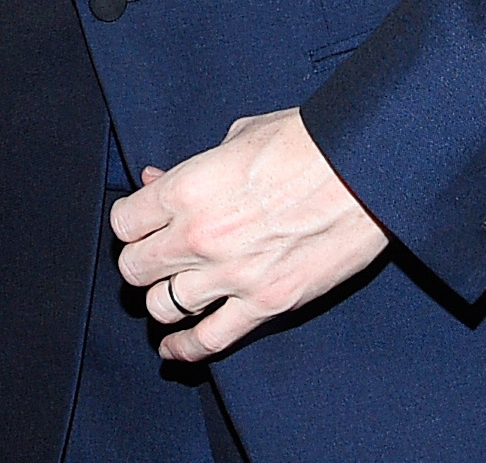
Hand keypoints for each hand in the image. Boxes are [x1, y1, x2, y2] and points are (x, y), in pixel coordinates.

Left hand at [110, 107, 388, 362]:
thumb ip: (188, 168)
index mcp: (185, 190)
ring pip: (162, 307)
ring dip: (162, 300)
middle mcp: (199, 237)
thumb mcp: (235, 138)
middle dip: (139, 263)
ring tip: (170, 292)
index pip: (123, 224)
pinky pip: (209, 340)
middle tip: (154, 259)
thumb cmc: (303, 143)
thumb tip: (155, 179)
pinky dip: (185, 349)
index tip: (140, 226)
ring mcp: (231, 276)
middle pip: (134, 269)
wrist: (362, 169)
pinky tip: (173, 348)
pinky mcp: (266, 304)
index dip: (129, 225)